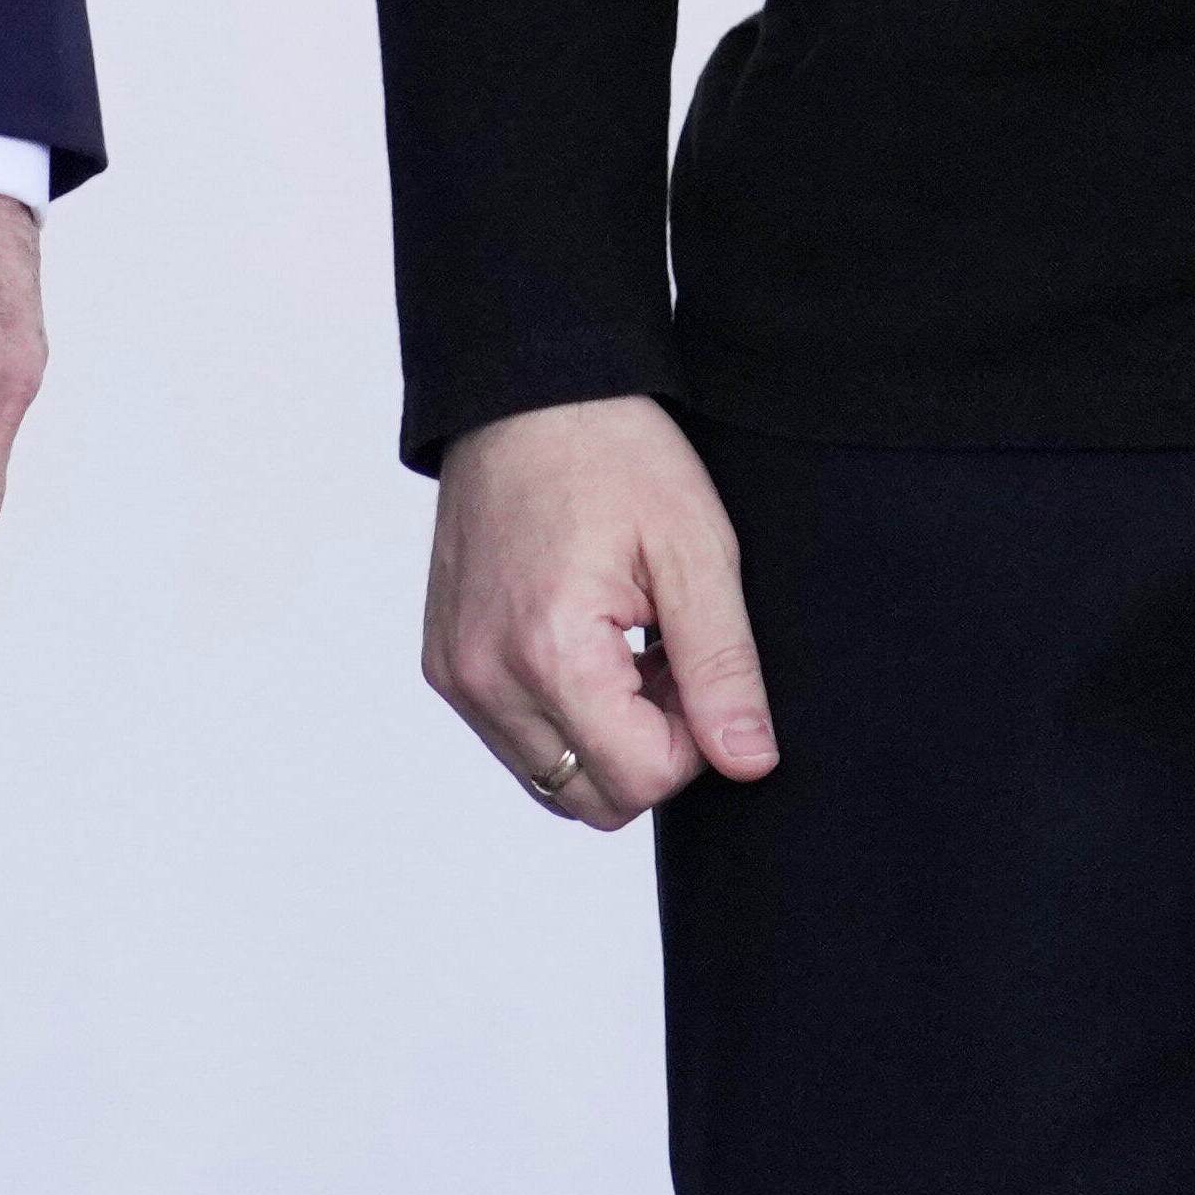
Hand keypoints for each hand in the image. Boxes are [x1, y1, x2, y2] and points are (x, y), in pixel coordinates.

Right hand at [425, 394, 776, 832]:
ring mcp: (456, 673)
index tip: (693, 661)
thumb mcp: (695, 551)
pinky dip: (561, 715)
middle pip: (594, 802)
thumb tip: (749, 764)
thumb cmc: (614, 455)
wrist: (524, 392)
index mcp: (549, 652)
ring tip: (625, 646)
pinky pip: (515, 741)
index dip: (694, 738)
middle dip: (648, 750)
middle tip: (665, 656)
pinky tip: (583, 641)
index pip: (644, 780)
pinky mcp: (445, 662)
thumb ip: (723, 668)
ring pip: (553, 780)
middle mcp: (485, 678)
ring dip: (603, 738)